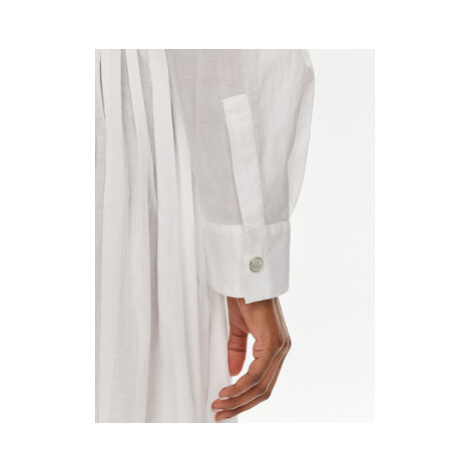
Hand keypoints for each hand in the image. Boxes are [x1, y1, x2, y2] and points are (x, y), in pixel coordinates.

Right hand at [211, 297, 290, 420]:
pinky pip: (258, 373)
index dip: (245, 398)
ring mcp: (280, 347)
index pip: (264, 382)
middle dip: (241, 405)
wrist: (247, 278)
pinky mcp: (274, 342)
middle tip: (220, 413)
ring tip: (219, 405)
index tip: (226, 405)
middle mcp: (282, 349)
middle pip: (264, 390)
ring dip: (238, 399)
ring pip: (262, 385)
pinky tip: (226, 391)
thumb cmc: (244, 298)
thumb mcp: (238, 329)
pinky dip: (241, 386)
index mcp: (275, 347)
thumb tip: (234, 374)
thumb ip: (238, 350)